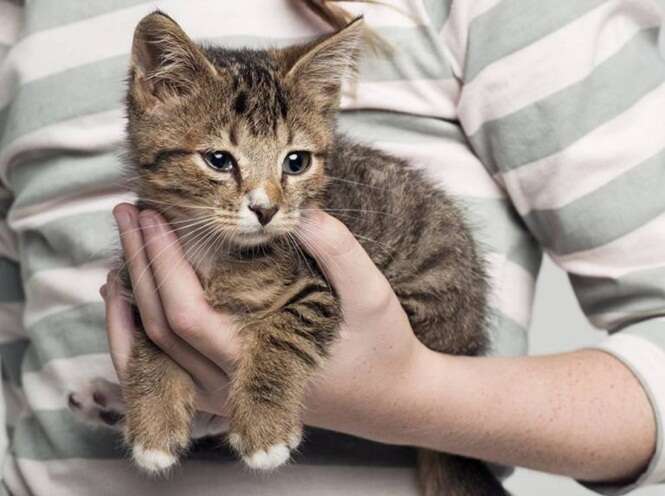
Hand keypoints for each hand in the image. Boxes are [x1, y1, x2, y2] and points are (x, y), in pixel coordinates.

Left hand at [104, 203, 425, 440]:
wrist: (387, 397)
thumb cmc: (380, 345)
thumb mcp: (371, 292)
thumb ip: (338, 250)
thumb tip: (296, 210)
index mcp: (262, 359)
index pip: (187, 314)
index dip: (162, 262)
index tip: (155, 213)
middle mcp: (230, 385)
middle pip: (158, 327)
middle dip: (138, 264)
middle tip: (130, 212)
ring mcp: (220, 393)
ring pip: (149, 351)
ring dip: (130, 294)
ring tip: (125, 244)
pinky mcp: (221, 389)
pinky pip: (161, 365)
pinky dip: (136, 329)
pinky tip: (133, 295)